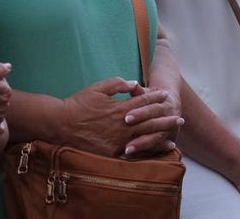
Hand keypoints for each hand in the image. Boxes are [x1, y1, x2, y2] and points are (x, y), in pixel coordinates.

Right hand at [60, 78, 174, 156]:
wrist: (60, 123)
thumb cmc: (79, 103)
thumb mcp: (98, 87)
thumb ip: (118, 84)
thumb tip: (135, 83)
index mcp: (120, 108)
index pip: (143, 102)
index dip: (156, 98)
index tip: (166, 95)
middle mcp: (122, 125)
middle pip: (149, 122)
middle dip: (166, 120)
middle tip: (180, 119)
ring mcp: (117, 140)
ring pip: (143, 140)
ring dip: (159, 139)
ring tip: (172, 140)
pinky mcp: (110, 153)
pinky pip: (130, 154)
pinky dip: (143, 154)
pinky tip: (151, 155)